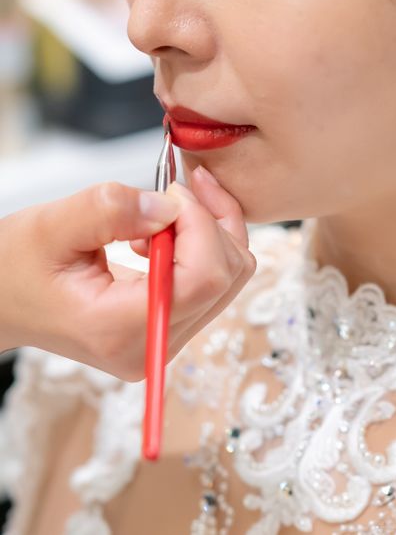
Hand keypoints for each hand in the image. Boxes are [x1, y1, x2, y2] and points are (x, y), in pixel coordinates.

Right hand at [0, 165, 255, 380]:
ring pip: (230, 277)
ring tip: (167, 211)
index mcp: (120, 329)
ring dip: (211, 231)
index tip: (172, 193)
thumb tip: (171, 207)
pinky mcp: (170, 326)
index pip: (204, 278)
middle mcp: (152, 346)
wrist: (5, 302)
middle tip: (172, 192)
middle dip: (211, 222)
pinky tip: (164, 233)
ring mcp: (165, 340)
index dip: (201, 224)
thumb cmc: (14, 271)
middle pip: (227, 277)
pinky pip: (215, 282)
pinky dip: (204, 245)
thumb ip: (112, 209)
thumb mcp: (49, 227)